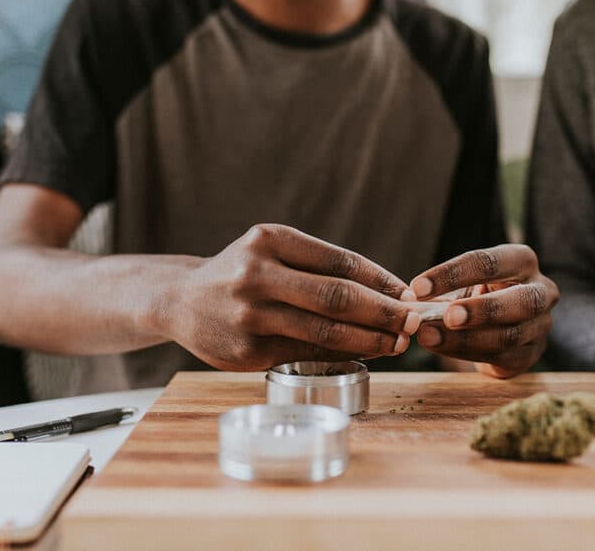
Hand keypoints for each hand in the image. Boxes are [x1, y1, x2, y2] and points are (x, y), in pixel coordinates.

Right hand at [165, 224, 418, 370]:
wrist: (180, 301)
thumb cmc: (240, 273)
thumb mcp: (271, 251)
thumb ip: (319, 266)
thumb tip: (388, 293)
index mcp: (268, 240)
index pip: (340, 261)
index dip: (381, 280)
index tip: (408, 294)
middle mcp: (257, 274)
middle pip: (338, 296)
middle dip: (384, 312)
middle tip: (414, 322)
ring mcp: (251, 315)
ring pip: (326, 330)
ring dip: (370, 339)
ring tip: (397, 343)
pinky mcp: (248, 351)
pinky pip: (307, 353)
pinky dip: (341, 354)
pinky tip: (363, 353)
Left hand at [404, 245, 557, 376]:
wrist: (500, 322)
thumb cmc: (478, 293)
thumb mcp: (465, 283)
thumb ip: (442, 290)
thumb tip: (410, 304)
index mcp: (522, 261)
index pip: (489, 263)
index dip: (453, 274)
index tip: (417, 288)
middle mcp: (541, 291)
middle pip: (520, 300)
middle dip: (481, 309)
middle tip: (447, 316)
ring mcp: (541, 325)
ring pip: (510, 335)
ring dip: (467, 338)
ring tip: (430, 337)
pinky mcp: (531, 354)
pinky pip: (502, 357)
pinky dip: (467, 353)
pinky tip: (442, 347)